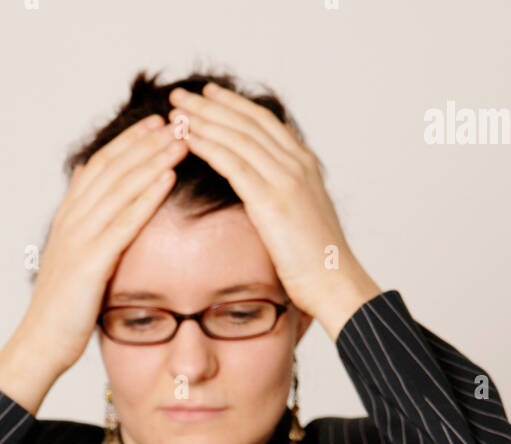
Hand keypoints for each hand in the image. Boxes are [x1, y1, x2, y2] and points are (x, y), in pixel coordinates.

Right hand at [19, 115, 189, 373]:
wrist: (41, 342)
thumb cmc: (62, 308)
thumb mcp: (72, 257)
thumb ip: (82, 222)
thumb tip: (85, 183)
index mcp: (69, 217)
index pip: (101, 166)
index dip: (129, 142)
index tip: (157, 123)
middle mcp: (72, 219)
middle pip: (112, 168)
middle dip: (146, 142)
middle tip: (178, 120)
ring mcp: (79, 239)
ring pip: (120, 187)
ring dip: (152, 160)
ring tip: (181, 140)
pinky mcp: (89, 262)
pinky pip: (123, 222)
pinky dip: (146, 197)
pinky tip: (168, 179)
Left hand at [168, 82, 380, 336]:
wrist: (335, 283)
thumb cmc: (318, 262)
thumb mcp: (303, 217)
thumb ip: (286, 196)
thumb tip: (264, 194)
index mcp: (305, 165)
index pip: (264, 122)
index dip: (234, 105)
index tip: (209, 95)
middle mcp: (297, 164)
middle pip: (247, 122)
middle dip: (211, 105)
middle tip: (181, 93)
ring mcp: (286, 179)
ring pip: (237, 137)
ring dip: (203, 120)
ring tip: (175, 110)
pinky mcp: (272, 200)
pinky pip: (232, 163)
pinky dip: (207, 145)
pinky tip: (187, 137)